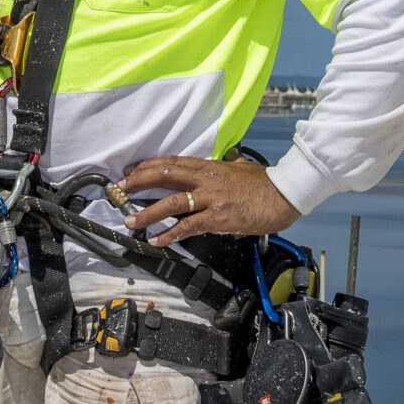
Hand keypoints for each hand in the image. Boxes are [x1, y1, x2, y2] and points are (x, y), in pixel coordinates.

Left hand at [118, 155, 299, 246]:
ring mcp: (212, 198)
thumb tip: (224, 164)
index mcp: (210, 167)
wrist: (284, 194)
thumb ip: (226, 167)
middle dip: (138, 182)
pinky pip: (189, 227)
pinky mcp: (219, 218)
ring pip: (172, 203)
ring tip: (131, 221)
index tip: (130, 170)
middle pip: (164, 176)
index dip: (148, 166)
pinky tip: (157, 241)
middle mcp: (206, 179)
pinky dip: (171, 234)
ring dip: (148, 213)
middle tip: (119, 189)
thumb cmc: (264, 183)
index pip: (172, 162)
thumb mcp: (240, 168)